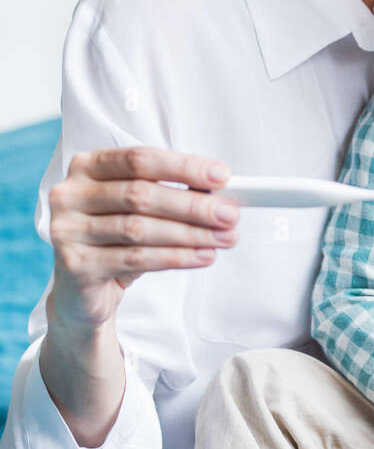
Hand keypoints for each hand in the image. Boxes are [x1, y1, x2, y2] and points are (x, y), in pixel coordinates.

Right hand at [48, 147, 238, 331]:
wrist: (83, 289)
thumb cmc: (115, 239)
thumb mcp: (138, 209)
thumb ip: (170, 194)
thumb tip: (220, 195)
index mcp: (88, 166)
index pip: (139, 159)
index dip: (183, 166)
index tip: (222, 176)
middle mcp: (70, 194)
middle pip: (140, 194)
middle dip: (192, 205)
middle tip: (230, 214)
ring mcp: (67, 230)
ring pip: (139, 229)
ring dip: (189, 234)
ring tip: (223, 238)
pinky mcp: (75, 264)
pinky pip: (134, 259)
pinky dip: (175, 258)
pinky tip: (202, 256)